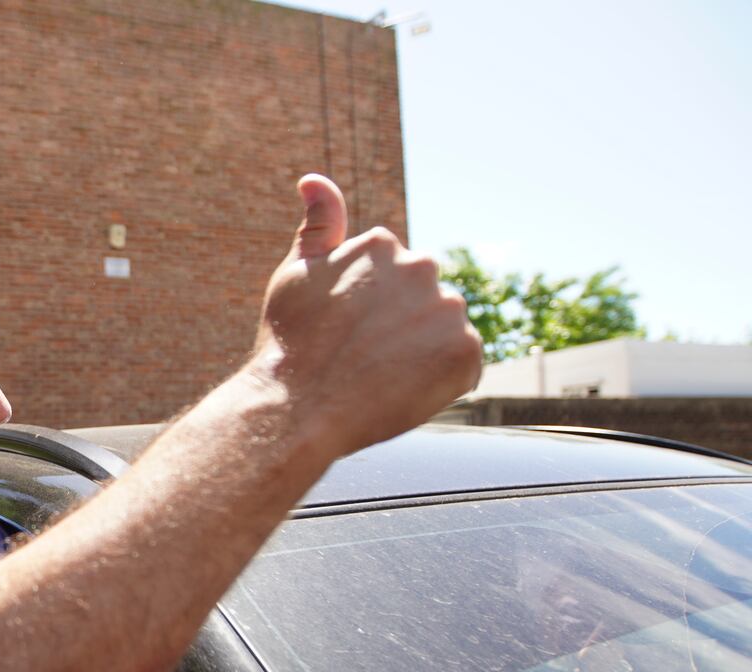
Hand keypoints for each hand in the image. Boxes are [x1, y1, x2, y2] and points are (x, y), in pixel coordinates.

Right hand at [248, 174, 480, 458]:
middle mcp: (423, 267)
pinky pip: (463, 365)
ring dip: (422, 350)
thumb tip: (313, 179)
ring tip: (379, 374)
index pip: (391, 275)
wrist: (297, 407)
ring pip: (444, 330)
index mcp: (383, 244)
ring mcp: (448, 311)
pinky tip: (400, 389)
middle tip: (361, 355)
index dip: (365, 309)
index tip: (342, 331)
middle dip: (400, 323)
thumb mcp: (297, 273)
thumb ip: (319, 226)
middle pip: (422, 299)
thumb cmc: (289, 342)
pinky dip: (441, 379)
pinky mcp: (466, 354)